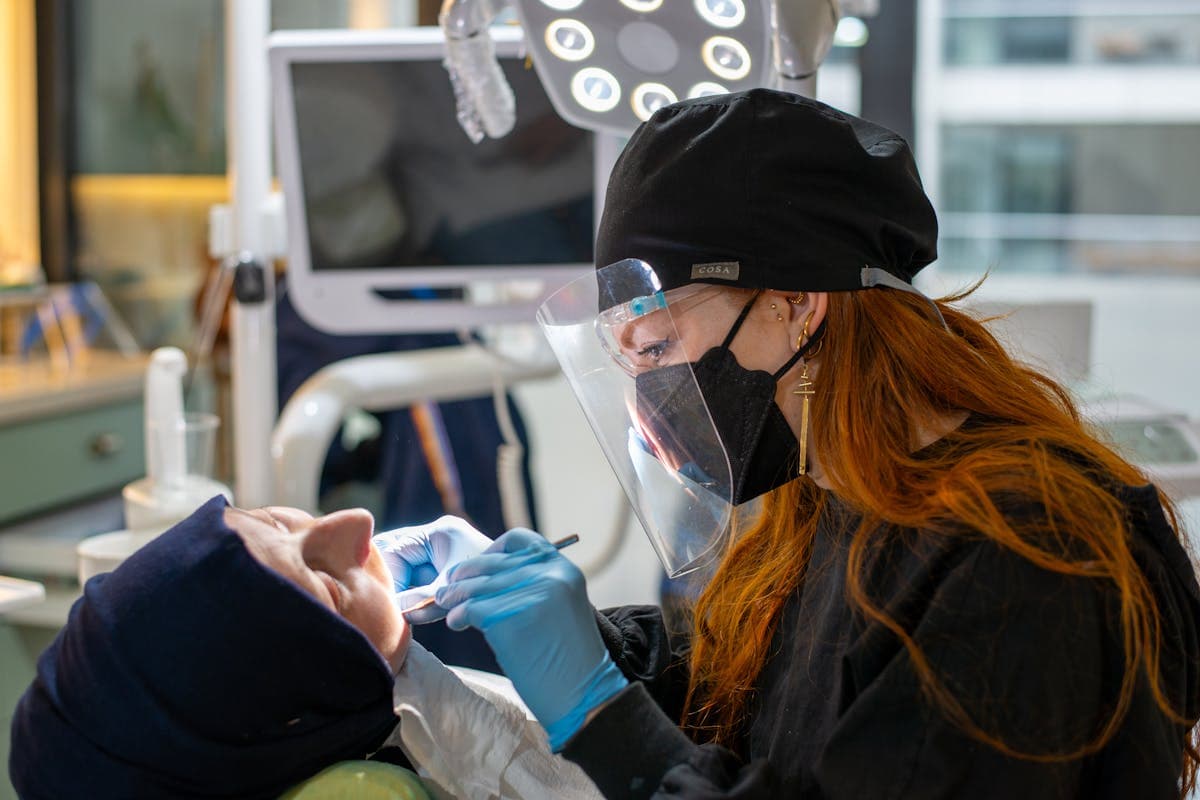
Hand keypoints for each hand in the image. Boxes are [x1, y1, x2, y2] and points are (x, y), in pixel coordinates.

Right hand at [371, 516, 492, 621]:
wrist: (527, 587)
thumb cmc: (494, 582)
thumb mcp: (453, 590)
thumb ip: (422, 598)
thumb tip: (394, 609)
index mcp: (439, 532)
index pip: (394, 548)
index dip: (386, 575)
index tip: (383, 600)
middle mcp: (436, 537)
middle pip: (394, 555)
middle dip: (390, 581)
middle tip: (386, 606)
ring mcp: (439, 552)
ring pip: (404, 571)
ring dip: (402, 592)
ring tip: (401, 612)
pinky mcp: (443, 569)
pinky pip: (417, 581)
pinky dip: (413, 598)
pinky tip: (412, 613)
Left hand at [436, 529, 628, 750]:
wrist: (584, 694)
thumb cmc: (569, 660)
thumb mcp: (561, 608)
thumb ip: (536, 586)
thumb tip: (490, 579)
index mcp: (564, 570)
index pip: (521, 540)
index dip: (494, 550)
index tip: (479, 567)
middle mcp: (550, 575)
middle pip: (493, 563)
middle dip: (466, 574)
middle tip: (449, 586)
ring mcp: (531, 594)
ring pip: (478, 586)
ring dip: (455, 595)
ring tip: (446, 605)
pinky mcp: (510, 618)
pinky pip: (472, 608)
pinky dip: (458, 615)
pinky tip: (457, 622)